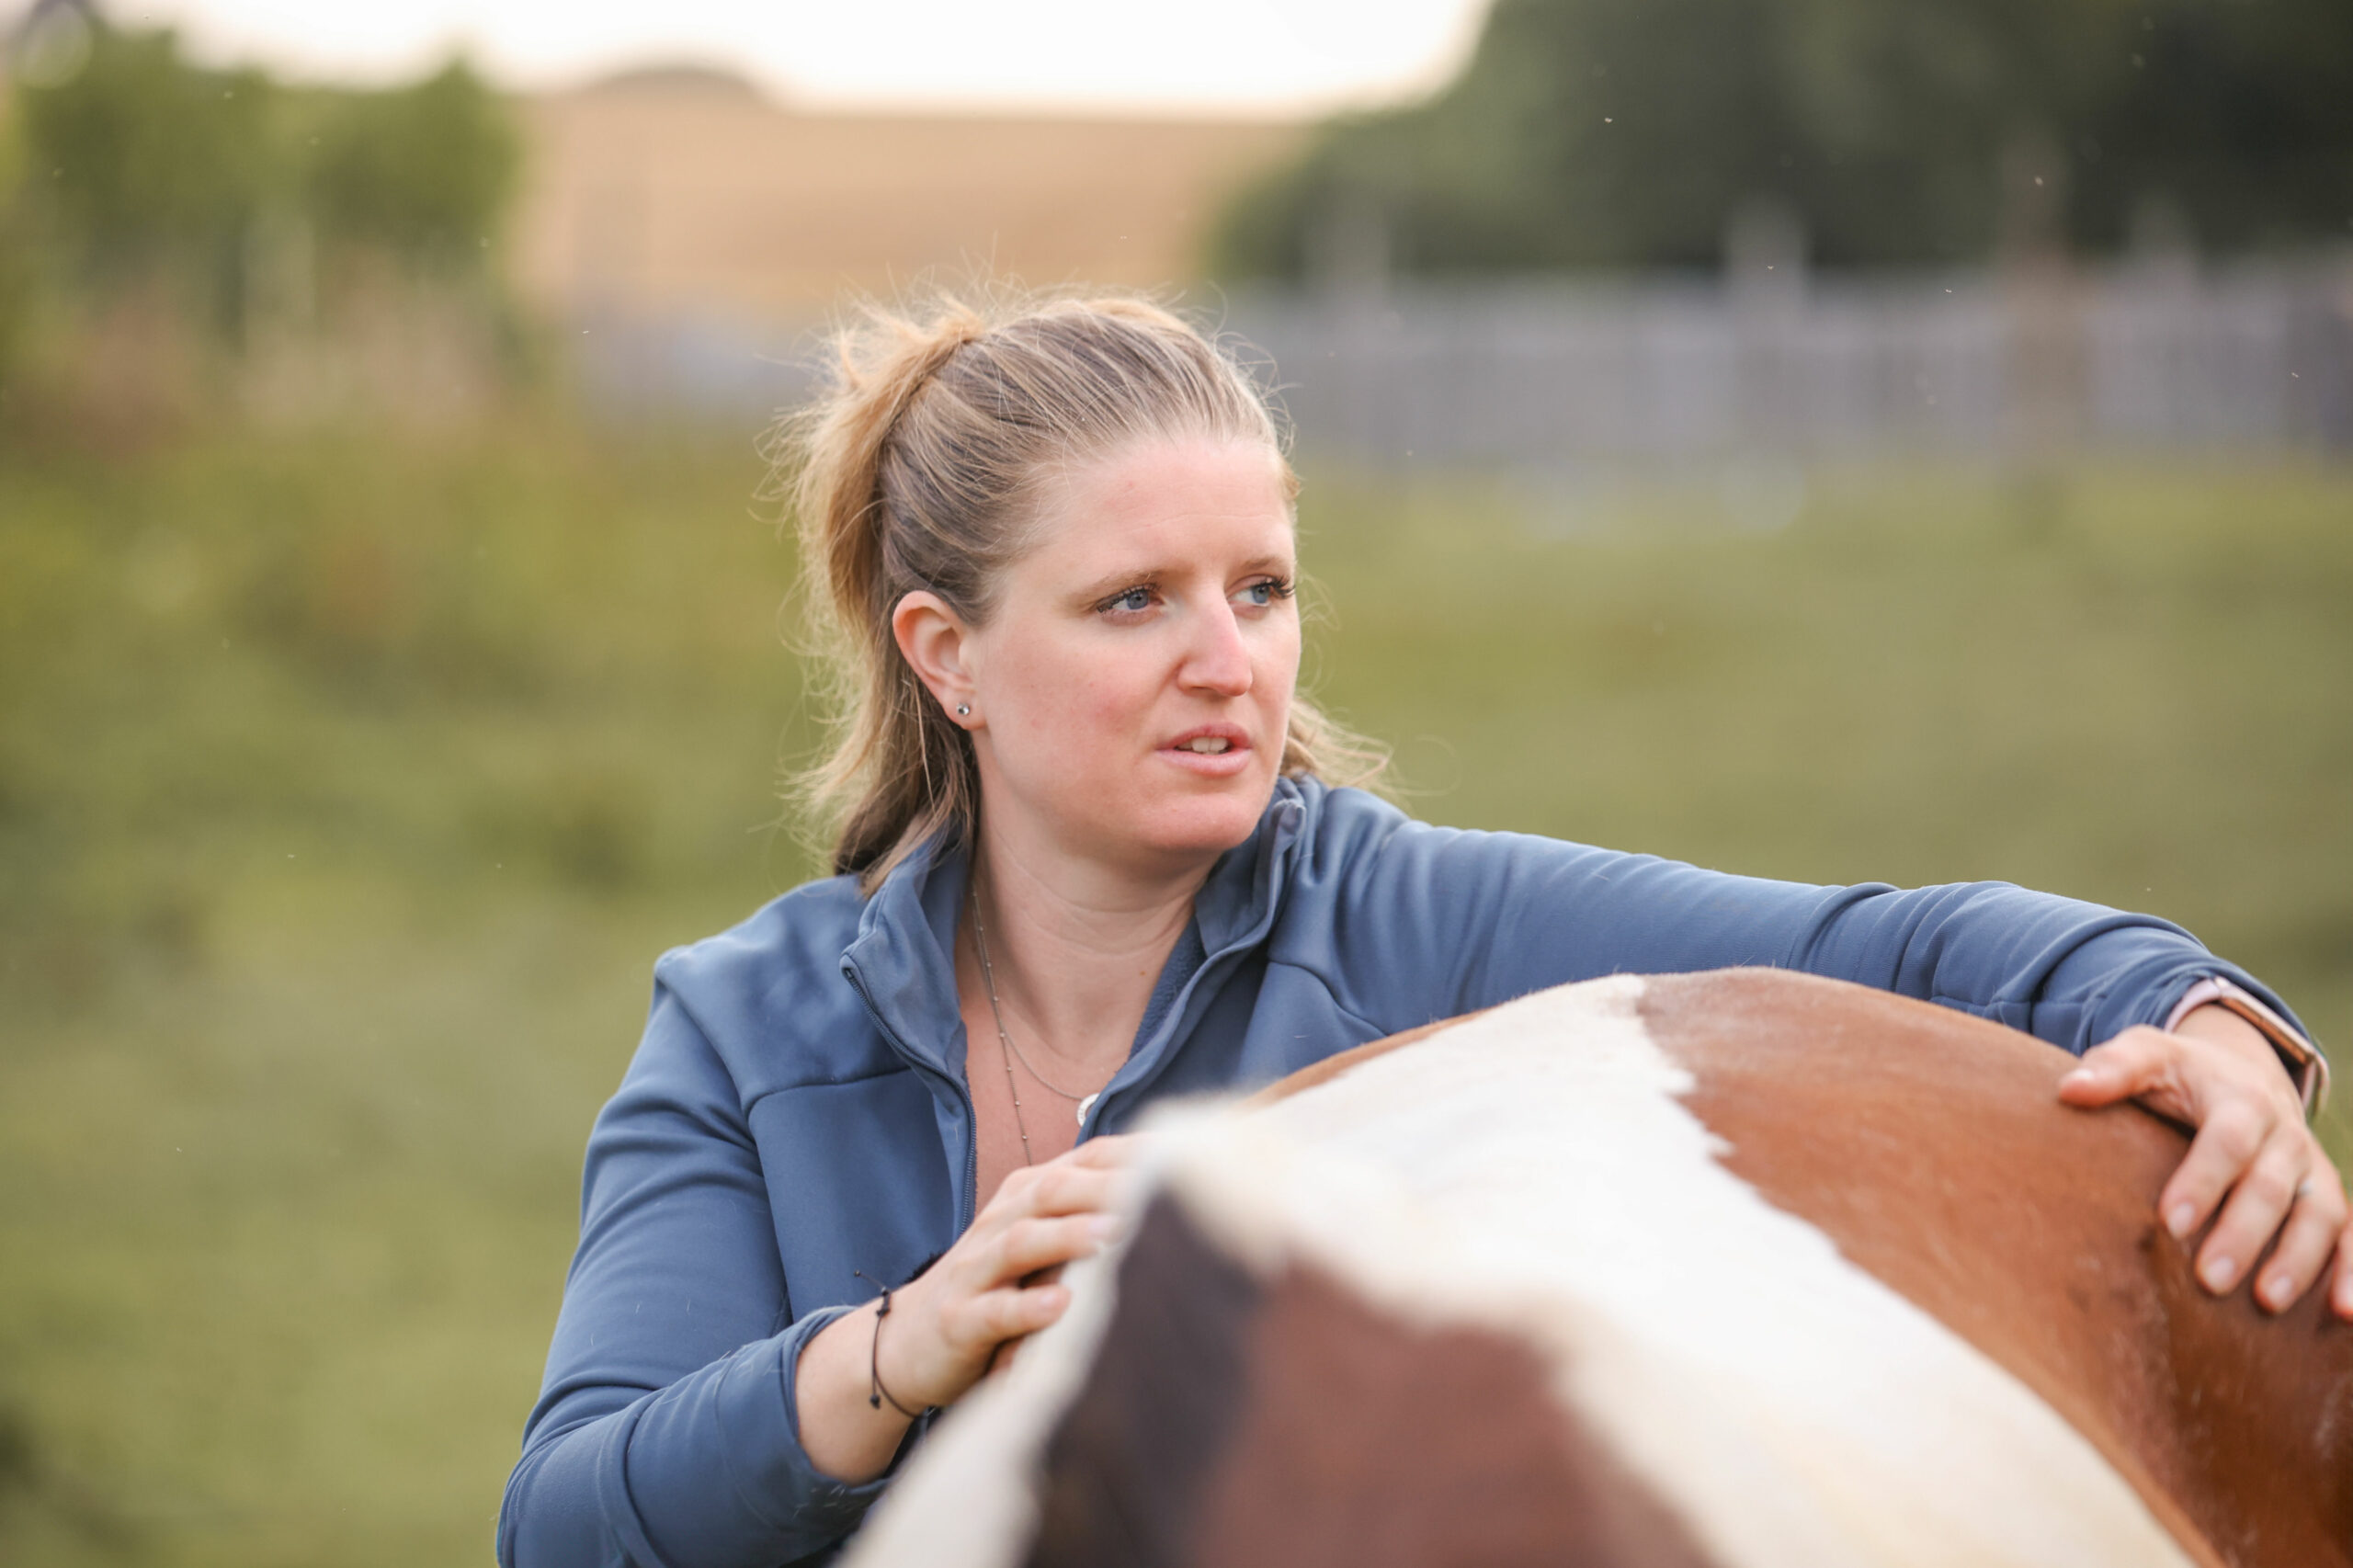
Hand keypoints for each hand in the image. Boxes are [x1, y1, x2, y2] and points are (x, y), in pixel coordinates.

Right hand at [795, 1135, 1135, 1482]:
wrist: (908, 1340)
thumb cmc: (995, 1289)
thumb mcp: (1040, 1245)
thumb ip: (1088, 1219)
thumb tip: (1168, 1198)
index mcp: (1025, 1197)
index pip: (1083, 1161)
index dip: (1132, 1155)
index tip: (1186, 1152)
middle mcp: (1001, 1222)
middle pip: (1054, 1191)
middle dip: (1107, 1188)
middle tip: (1160, 1190)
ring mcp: (976, 1270)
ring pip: (1023, 1242)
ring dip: (1069, 1237)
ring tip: (1114, 1236)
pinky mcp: (960, 1320)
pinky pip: (994, 1311)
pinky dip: (1027, 1308)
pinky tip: (1062, 1307)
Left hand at [2060, 1006, 2351, 1318]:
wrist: (2239, 1073)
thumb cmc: (2178, 1074)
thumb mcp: (2147, 1055)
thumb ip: (2112, 1068)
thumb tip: (2070, 1089)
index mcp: (2240, 1098)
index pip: (2226, 1140)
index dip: (2202, 1180)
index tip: (2169, 1223)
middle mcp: (2286, 1134)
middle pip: (2272, 1186)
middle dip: (2243, 1234)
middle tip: (2209, 1280)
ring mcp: (2313, 1168)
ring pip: (2321, 1214)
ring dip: (2299, 1260)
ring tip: (2267, 1303)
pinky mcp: (2328, 1197)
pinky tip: (2344, 1314)